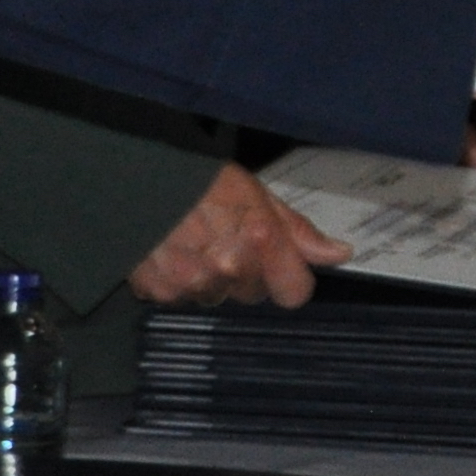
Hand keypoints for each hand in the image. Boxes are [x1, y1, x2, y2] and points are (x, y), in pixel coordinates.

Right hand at [128, 163, 347, 307]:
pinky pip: (183, 299)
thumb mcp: (258, 195)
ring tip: (196, 242)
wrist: (135, 176)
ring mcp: (193, 283)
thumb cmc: (202, 180)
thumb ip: (299, 232)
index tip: (281, 266)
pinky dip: (180, 281)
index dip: (290, 279)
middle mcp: (228, 267)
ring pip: (219, 297)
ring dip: (213, 278)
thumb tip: (340, 254)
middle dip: (248, 273)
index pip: (295, 292)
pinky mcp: (160, 293)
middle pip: (254, 294)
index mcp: (259, 239)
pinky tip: (172, 252)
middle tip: (227, 239)